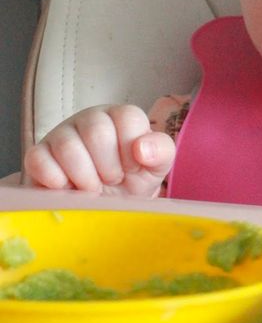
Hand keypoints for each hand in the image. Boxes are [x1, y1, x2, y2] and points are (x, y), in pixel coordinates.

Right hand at [23, 105, 175, 197]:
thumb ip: (161, 151)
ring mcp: (61, 134)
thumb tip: (142, 149)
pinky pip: (39, 161)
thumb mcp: (156, 167)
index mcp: (120, 118)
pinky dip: (57, 181)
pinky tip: (69, 189)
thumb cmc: (131, 180)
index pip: (128, 117)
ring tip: (93, 188)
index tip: (133, 168)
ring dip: (86, 178)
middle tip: (112, 180)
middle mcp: (90, 119)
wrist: (105, 205)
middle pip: (97, 131)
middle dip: (109, 167)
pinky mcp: (38, 154)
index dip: (132, 150)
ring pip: (68, 147)